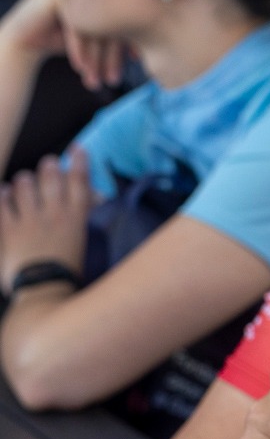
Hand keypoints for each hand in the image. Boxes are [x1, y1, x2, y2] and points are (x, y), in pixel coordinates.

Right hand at [0, 0, 126, 89]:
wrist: (27, 39)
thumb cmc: (66, 40)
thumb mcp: (98, 40)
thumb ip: (118, 40)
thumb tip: (144, 54)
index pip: (127, 20)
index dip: (131, 45)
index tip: (138, 64)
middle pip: (111, 24)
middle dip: (112, 57)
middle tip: (113, 80)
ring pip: (94, 27)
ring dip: (96, 58)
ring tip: (97, 81)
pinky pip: (74, 26)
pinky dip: (78, 49)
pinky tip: (81, 68)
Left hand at [0, 145, 92, 285]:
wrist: (45, 289)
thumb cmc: (69, 274)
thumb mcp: (83, 245)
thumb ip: (81, 223)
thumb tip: (91, 206)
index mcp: (75, 219)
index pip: (79, 183)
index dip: (79, 163)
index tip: (77, 150)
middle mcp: (53, 214)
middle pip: (50, 180)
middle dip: (49, 168)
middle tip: (49, 162)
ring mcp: (29, 220)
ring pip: (24, 188)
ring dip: (24, 180)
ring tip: (24, 179)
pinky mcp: (9, 230)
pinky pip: (2, 206)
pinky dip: (3, 196)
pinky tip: (3, 191)